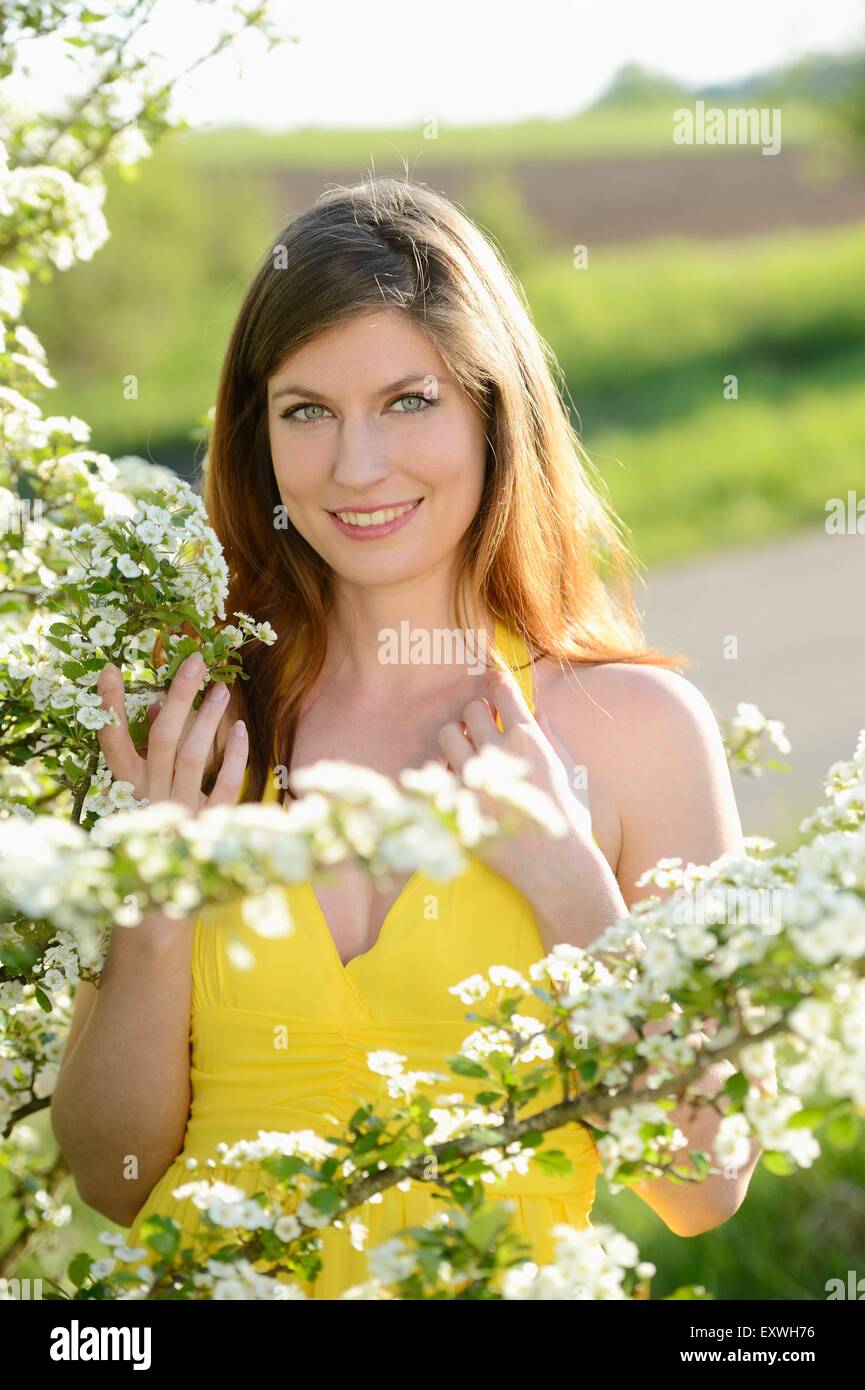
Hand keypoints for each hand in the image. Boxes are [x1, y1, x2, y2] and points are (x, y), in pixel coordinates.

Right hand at [97, 652, 247, 813]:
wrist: (166, 891)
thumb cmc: (155, 828)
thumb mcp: (142, 790)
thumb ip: (146, 752)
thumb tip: (153, 708)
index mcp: (126, 789)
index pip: (112, 743)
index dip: (109, 707)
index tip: (109, 669)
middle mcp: (149, 798)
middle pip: (162, 738)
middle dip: (178, 696)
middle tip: (196, 661)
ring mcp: (179, 811)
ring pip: (192, 757)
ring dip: (207, 719)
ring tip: (220, 688)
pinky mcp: (208, 823)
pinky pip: (223, 785)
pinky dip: (234, 756)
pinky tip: (240, 729)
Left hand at [436, 663, 594, 883]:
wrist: (555, 865)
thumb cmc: (568, 820)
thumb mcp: (569, 773)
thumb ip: (551, 738)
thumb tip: (539, 713)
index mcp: (529, 739)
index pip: (503, 691)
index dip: (495, 681)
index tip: (492, 681)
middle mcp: (498, 752)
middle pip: (470, 709)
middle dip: (475, 715)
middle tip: (481, 729)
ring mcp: (473, 776)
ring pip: (447, 734)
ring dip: (455, 739)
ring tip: (465, 752)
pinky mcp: (456, 801)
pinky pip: (433, 770)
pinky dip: (441, 770)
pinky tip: (453, 778)